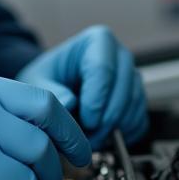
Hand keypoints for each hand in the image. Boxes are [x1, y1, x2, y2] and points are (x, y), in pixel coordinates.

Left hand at [16, 25, 146, 147]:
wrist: (56, 86)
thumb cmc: (48, 78)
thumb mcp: (39, 81)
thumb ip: (50, 91)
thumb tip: (69, 103)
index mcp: (98, 40)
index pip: (104, 69)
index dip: (96, 100)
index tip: (85, 120)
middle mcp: (120, 56)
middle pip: (124, 88)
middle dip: (106, 118)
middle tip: (88, 136)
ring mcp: (132, 77)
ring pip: (134, 104)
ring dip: (114, 127)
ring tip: (90, 138)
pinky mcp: (136, 99)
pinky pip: (139, 119)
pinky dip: (124, 134)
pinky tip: (104, 137)